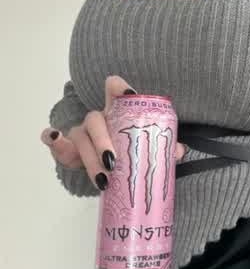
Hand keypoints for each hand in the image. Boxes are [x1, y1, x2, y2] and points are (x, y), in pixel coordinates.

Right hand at [41, 75, 186, 189]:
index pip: (114, 89)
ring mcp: (82, 132)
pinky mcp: (70, 149)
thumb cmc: (132, 149)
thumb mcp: (146, 147)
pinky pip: (59, 144)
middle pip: (95, 120)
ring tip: (103, 180)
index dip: (119, 88)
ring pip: (80, 138)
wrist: (113, 165)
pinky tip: (51, 137)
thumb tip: (178, 151)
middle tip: (114, 163)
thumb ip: (163, 146)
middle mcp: (98, 118)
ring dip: (89, 158)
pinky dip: (54, 141)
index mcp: (117, 111)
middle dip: (102, 141)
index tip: (128, 94)